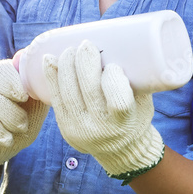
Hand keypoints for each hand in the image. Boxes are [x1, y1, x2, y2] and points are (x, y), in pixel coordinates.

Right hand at [0, 59, 48, 170]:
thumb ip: (40, 96)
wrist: (1, 144)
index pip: (1, 71)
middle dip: (8, 113)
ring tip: (7, 141)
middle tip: (22, 128)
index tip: (23, 97)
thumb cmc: (22, 122)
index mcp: (4, 76)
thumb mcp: (35, 110)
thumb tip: (47, 84)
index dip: (11, 82)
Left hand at [44, 41, 163, 180]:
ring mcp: (79, 128)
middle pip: (88, 90)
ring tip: (70, 49)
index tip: (112, 65)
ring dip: (66, 65)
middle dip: (85, 62)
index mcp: (125, 123)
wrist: (120, 150)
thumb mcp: (142, 101)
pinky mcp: (64, 126)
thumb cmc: (135, 117)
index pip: (117, 98)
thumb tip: (124, 43)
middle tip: (86, 44)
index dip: (113, 77)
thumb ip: (134, 79)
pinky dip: (51, 75)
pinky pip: (56, 98)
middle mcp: (101, 128)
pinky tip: (50, 58)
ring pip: (68, 91)